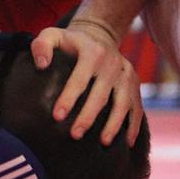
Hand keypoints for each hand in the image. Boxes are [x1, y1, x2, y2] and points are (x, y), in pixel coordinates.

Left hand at [31, 20, 142, 146]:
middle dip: (88, 116)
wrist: (99, 36)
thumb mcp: (52, 35)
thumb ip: (41, 46)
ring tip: (103, 142)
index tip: (57, 116)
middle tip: (75, 135)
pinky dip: (134, 125)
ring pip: (123, 103)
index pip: (79, 79)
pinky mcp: (135, 84)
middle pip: (101, 95)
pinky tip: (127, 143)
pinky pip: (137, 107)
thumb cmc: (70, 42)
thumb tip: (41, 65)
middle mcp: (112, 63)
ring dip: (114, 124)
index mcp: (92, 53)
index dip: (68, 98)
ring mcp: (126, 74)